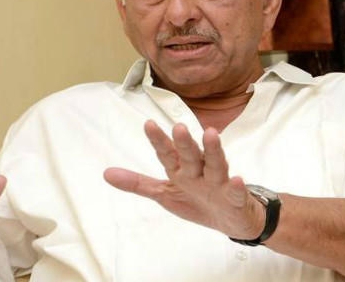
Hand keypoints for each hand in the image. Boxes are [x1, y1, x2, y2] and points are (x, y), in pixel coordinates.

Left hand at [104, 120, 263, 239]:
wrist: (231, 219)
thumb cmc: (197, 200)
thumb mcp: (164, 193)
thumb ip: (138, 183)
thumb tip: (106, 173)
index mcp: (181, 170)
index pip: (168, 153)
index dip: (159, 141)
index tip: (148, 124)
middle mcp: (199, 171)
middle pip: (191, 155)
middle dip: (184, 142)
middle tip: (179, 127)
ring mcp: (219, 183)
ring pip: (216, 165)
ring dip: (213, 150)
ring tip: (211, 134)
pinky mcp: (235, 198)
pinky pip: (237, 192)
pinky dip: (237, 187)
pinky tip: (237, 179)